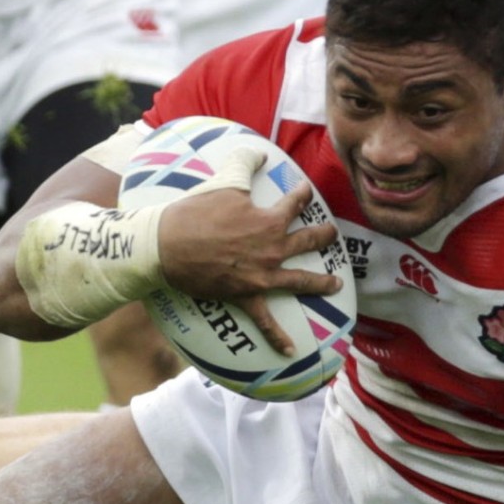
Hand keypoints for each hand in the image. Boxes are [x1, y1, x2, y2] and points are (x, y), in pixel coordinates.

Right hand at [156, 147, 342, 354]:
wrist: (168, 246)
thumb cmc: (195, 213)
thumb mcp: (223, 181)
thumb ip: (245, 163)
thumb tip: (260, 152)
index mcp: (269, 220)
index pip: (294, 203)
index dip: (302, 195)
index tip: (306, 192)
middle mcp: (273, 249)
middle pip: (307, 242)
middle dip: (323, 237)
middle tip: (331, 235)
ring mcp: (262, 276)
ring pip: (300, 282)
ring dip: (320, 283)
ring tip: (336, 285)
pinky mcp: (246, 295)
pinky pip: (266, 321)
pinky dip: (278, 337)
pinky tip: (291, 351)